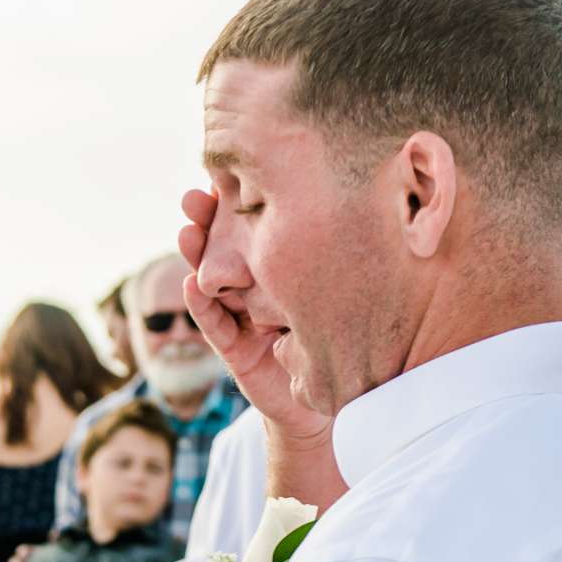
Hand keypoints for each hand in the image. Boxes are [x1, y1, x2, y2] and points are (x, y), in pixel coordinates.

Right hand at [177, 189, 330, 450]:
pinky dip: (200, 304)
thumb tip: (375, 191)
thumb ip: (344, 249)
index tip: (227, 172)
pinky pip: (214, 324)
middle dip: (207, 220)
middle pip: (225, 247)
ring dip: (195, 256)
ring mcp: (243, 317)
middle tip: (195, 196)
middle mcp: (258, 287)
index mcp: (283, 265)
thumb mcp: (350, 279)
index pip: (255, 227)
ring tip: (187, 230)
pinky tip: (190, 282)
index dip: (237, 202)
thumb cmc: (356, 328)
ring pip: (211, 280)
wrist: (346, 388)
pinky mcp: (236, 350)